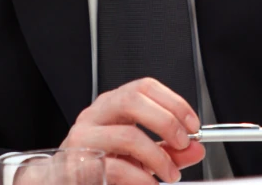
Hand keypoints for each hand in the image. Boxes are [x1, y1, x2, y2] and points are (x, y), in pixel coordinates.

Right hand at [61, 77, 204, 183]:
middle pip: (133, 100)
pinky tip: (150, 184)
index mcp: (111, 105)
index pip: (144, 87)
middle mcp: (96, 114)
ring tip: (170, 174)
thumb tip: (195, 148)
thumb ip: (167, 150)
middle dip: (165, 121)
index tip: (192, 124)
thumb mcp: (140, 155)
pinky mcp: (79, 164)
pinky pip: (115, 167)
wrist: (66, 183)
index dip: (173, 102)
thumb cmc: (101, 166)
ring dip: (157, 157)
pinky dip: (141, 179)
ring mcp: (84, 138)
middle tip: (183, 143)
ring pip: (126, 135)